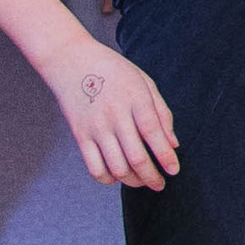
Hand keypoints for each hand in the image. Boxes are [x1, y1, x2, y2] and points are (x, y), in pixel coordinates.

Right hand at [43, 36, 177, 191]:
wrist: (70, 60)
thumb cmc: (113, 71)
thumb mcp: (144, 82)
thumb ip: (161, 113)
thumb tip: (173, 144)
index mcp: (135, 99)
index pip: (154, 134)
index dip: (166, 157)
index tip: (174, 170)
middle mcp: (115, 115)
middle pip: (136, 157)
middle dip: (152, 177)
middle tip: (160, 184)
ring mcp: (95, 127)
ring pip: (116, 167)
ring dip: (132, 181)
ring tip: (142, 181)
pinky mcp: (79, 135)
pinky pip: (94, 167)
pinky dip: (107, 179)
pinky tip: (118, 177)